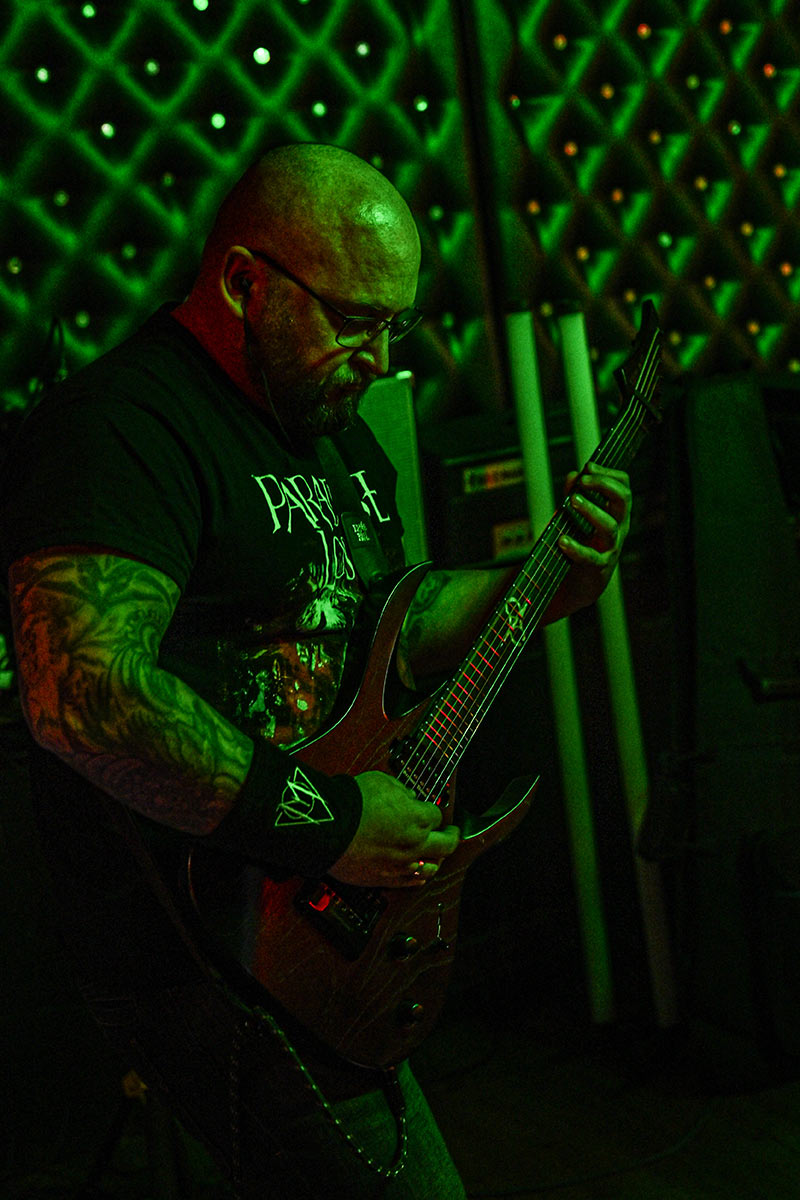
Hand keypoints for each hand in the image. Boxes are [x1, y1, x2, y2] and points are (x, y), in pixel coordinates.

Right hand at [327, 771, 459, 887]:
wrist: (327, 827)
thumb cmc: (352, 803)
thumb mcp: (382, 782)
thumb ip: (401, 791)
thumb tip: (407, 798)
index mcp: (418, 817)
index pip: (436, 814)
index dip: (431, 809)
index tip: (428, 809)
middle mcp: (415, 843)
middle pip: (446, 844)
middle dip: (451, 836)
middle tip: (452, 833)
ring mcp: (402, 864)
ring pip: (432, 867)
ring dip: (436, 859)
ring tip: (436, 855)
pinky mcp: (386, 878)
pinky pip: (411, 882)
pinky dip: (418, 876)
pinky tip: (419, 873)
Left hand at [555, 462, 631, 613]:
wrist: (579, 586)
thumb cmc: (579, 546)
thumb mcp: (575, 518)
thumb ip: (574, 496)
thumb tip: (572, 474)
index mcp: (616, 514)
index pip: (624, 486)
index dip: (609, 473)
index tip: (588, 466)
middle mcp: (619, 529)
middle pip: (623, 499)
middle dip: (604, 484)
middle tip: (582, 480)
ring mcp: (610, 548)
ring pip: (609, 526)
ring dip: (591, 510)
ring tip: (572, 500)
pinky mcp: (598, 568)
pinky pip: (590, 557)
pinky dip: (575, 548)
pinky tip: (561, 540)